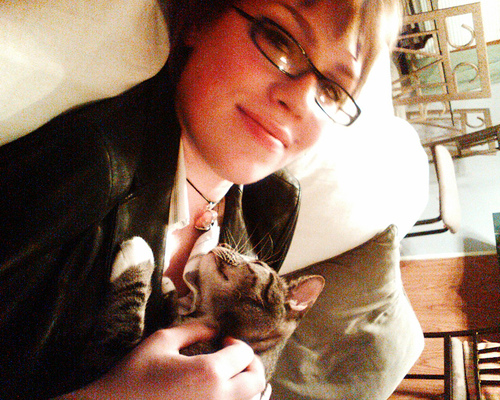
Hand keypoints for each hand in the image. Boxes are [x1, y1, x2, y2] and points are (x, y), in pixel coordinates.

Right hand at [58, 321, 265, 399]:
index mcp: (209, 373)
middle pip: (256, 382)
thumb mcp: (161, 341)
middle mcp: (219, 399)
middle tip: (234, 355)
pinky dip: (236, 399)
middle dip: (250, 364)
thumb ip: (193, 330)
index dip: (237, 343)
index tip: (223, 340)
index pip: (244, 355)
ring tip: (228, 373)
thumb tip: (215, 328)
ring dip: (246, 384)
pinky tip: (220, 390)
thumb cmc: (134, 375)